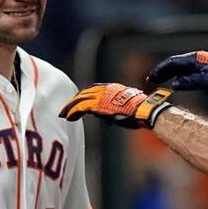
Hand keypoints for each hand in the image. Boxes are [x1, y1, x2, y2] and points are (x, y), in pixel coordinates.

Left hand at [58, 84, 173, 128]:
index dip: (84, 96)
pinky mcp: (98, 105)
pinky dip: (73, 112)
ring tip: (63, 114)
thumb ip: (114, 110)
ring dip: (70, 107)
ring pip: (80, 99)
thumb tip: (107, 120)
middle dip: (74, 101)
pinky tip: (68, 117)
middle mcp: (105, 90)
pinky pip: (81, 107)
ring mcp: (101, 96)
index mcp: (113, 88)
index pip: (94, 90)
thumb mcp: (125, 108)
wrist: (144, 110)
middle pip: (85, 93)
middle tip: (65, 108)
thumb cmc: (140, 113)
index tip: (78, 101)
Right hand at [146, 51, 207, 91]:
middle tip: (152, 80)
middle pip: (175, 63)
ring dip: (169, 73)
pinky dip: (178, 75)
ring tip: (160, 81)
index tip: (151, 77)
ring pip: (181, 66)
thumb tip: (174, 84)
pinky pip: (187, 70)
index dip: (160, 70)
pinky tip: (176, 82)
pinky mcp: (207, 68)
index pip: (173, 62)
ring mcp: (203, 63)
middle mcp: (198, 58)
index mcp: (196, 59)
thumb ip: (190, 82)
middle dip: (162, 71)